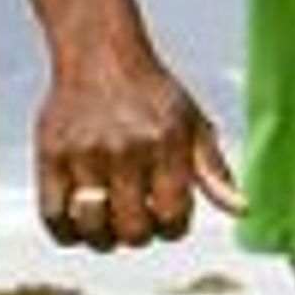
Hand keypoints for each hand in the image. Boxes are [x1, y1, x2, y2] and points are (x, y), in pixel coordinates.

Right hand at [36, 58, 244, 252]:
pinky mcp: (51, 156)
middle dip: (142, 235)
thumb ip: (214, 171)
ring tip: (111, 226)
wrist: (101, 55)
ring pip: (93, 229)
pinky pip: (53, 217)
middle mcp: (127, 149)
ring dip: (104, 239)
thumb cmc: (154, 97)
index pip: (173, 216)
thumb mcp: (193, 124)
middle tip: (140, 222)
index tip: (168, 217)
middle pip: (133, 230)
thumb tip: (243, 211)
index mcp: (167, 143)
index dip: (174, 228)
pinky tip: (81, 223)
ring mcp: (85, 153)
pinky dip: (68, 233)